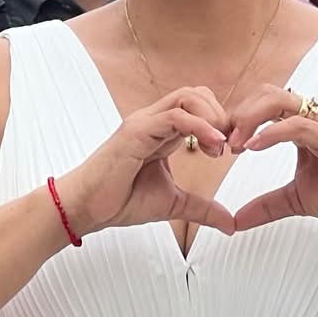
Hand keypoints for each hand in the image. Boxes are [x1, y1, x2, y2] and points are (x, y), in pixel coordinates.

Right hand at [53, 86, 236, 239]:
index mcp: (162, 132)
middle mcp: (153, 121)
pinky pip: (175, 116)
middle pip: (197, 93)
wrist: (85, 209)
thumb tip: (230, 224)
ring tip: (220, 146)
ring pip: (188, 96)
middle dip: (221, 114)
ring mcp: (144, 123)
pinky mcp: (136, 131)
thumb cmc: (119, 201)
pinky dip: (200, 126)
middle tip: (228, 146)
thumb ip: (202, 209)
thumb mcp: (173, 204)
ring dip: (213, 116)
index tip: (231, 149)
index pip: (199, 106)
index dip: (221, 122)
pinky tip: (213, 145)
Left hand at [224, 85, 317, 230]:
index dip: (238, 120)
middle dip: (239, 113)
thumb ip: (267, 205)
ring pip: (280, 101)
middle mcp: (313, 118)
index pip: (263, 107)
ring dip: (250, 118)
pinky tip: (253, 147)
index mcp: (303, 126)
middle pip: (267, 94)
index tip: (220, 145)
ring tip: (234, 144)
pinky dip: (272, 132)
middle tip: (222, 142)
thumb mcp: (297, 200)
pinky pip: (298, 125)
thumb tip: (236, 220)